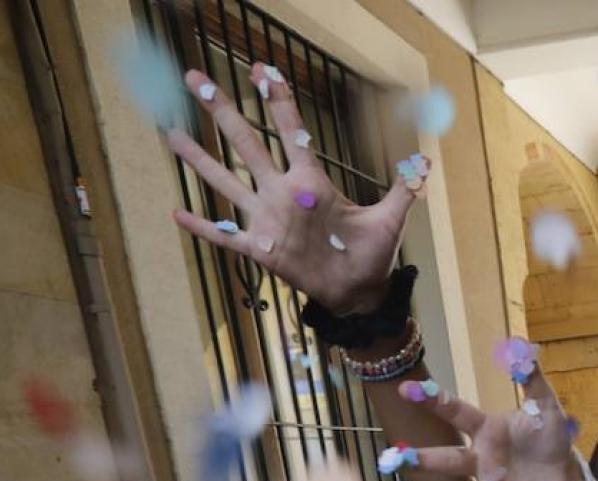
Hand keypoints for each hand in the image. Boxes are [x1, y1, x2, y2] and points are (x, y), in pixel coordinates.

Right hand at [165, 63, 420, 315]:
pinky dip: (203, 226)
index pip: (292, 131)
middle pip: (248, 143)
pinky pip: (225, 235)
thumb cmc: (372, 254)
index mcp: (312, 181)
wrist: (359, 292)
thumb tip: (426, 162)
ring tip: (171, 132)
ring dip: (199, 159)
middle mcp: (283, 193)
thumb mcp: (390, 220)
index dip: (278, 100)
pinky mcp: (262, 249)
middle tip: (196, 79)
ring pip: (227, 181)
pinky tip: (177, 211)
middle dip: (223, 111)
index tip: (261, 70)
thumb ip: (404, 189)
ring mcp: (268, 219)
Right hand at [403, 368, 578, 480]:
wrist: (567, 472)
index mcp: (489, 431)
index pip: (457, 412)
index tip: (407, 389)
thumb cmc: (550, 436)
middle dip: (423, 460)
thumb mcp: (548, 406)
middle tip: (393, 458)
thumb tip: (525, 349)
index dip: (434, 400)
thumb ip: (533, 380)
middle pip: (450, 460)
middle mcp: (483, 462)